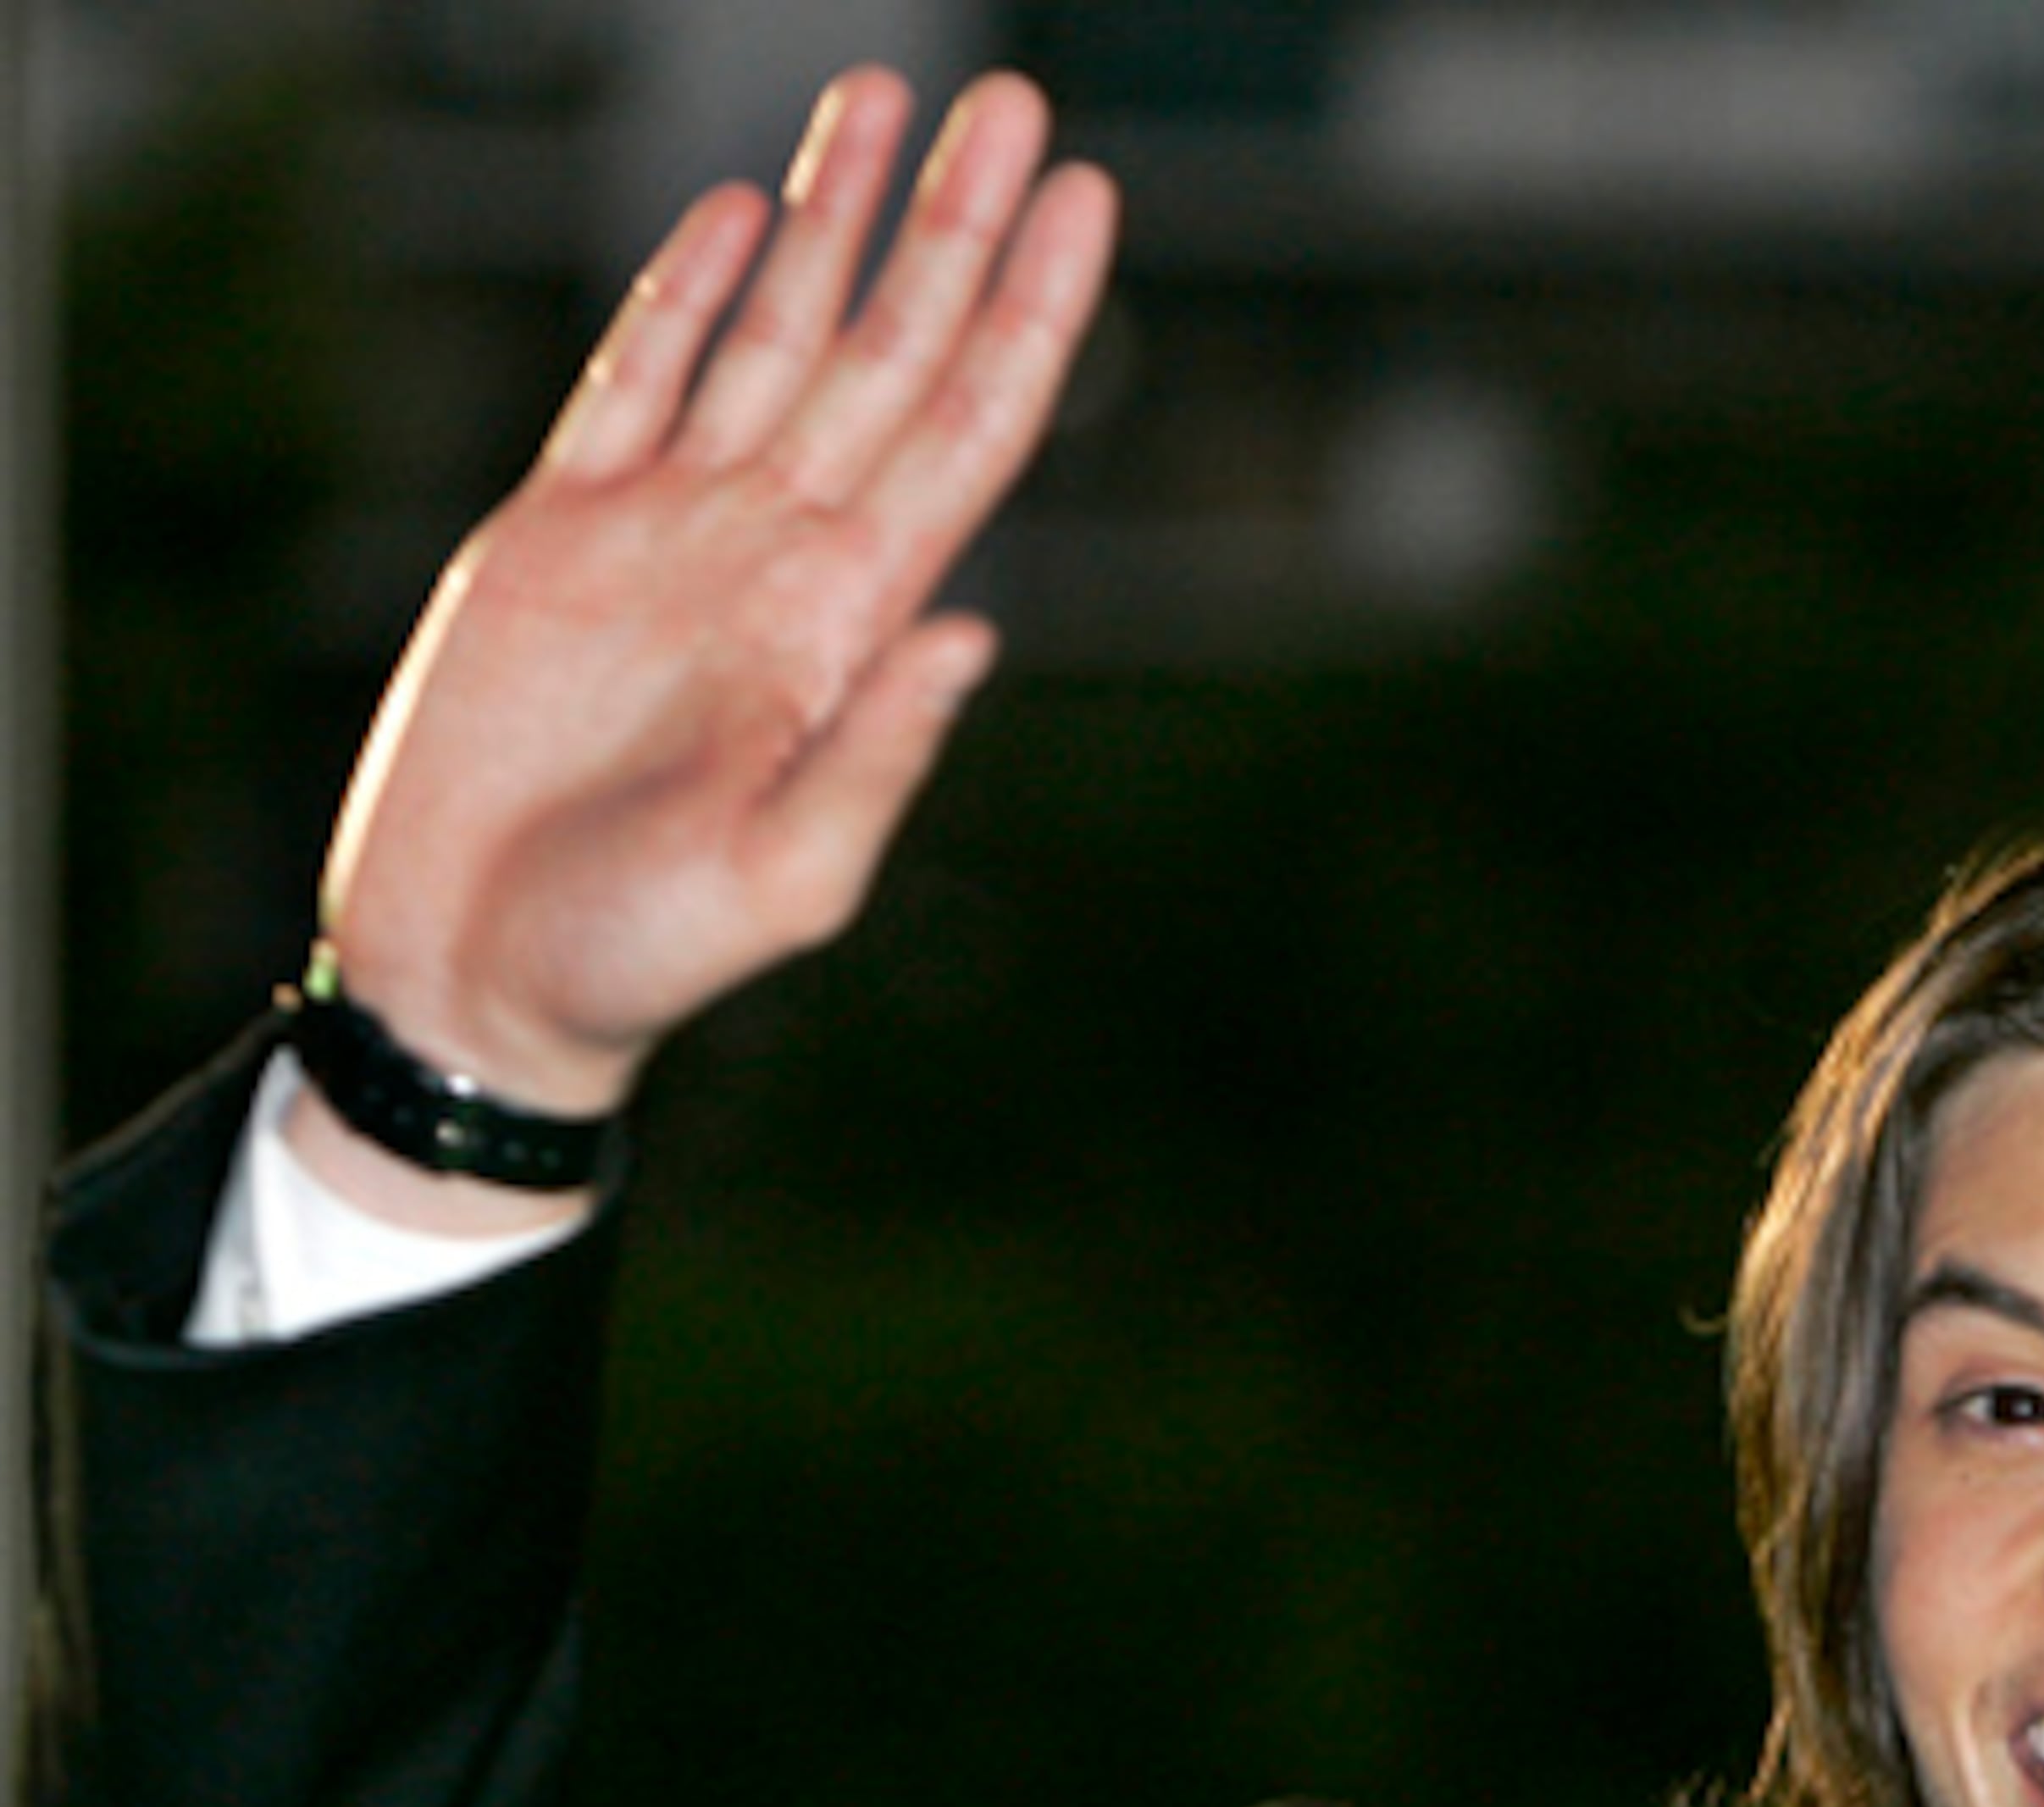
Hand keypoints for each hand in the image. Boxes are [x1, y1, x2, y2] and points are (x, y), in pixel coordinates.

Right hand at [307, 67, 1115, 1162]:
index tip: (1085, 205)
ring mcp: (667, 538)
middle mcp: (775, 562)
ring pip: (775, 338)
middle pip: (891, 357)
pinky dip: (689, 292)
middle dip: (954, 232)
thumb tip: (979, 628)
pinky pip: (637, 380)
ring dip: (837, 224)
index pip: (965, 438)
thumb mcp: (779, 881)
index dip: (1026, 320)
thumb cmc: (632, 965)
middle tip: (1019, 106)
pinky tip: (746, 212)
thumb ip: (877, 756)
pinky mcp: (554, 535)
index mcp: (845, 632)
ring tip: (887, 100)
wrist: (475, 985)